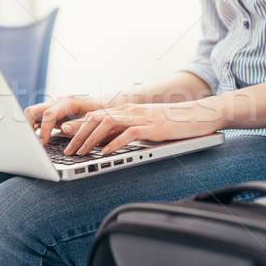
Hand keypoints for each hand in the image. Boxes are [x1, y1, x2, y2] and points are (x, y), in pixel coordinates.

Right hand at [24, 96, 102, 144]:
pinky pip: (39, 119)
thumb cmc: (103, 111)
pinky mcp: (54, 115)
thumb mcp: (95, 119)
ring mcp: (55, 108)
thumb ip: (79, 124)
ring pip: (33, 114)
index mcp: (68, 102)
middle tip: (31, 143)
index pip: (49, 113)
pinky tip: (37, 139)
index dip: (44, 129)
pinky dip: (34, 128)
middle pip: (34, 110)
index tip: (42, 143)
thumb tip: (63, 128)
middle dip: (28, 125)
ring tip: (31, 142)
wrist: (107, 105)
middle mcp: (58, 103)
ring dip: (29, 127)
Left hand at [63, 101, 220, 155]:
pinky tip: (106, 154)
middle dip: (78, 135)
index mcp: (127, 111)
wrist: (201, 114)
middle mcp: (131, 111)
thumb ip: (129, 132)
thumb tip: (109, 145)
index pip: (96, 115)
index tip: (65, 138)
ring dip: (91, 140)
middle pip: (96, 119)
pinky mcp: (153, 127)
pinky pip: (128, 134)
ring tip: (81, 154)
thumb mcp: (147, 126)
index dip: (78, 126)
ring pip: (107, 124)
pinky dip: (115, 144)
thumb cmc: (174, 123)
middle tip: (67, 151)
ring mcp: (141, 118)